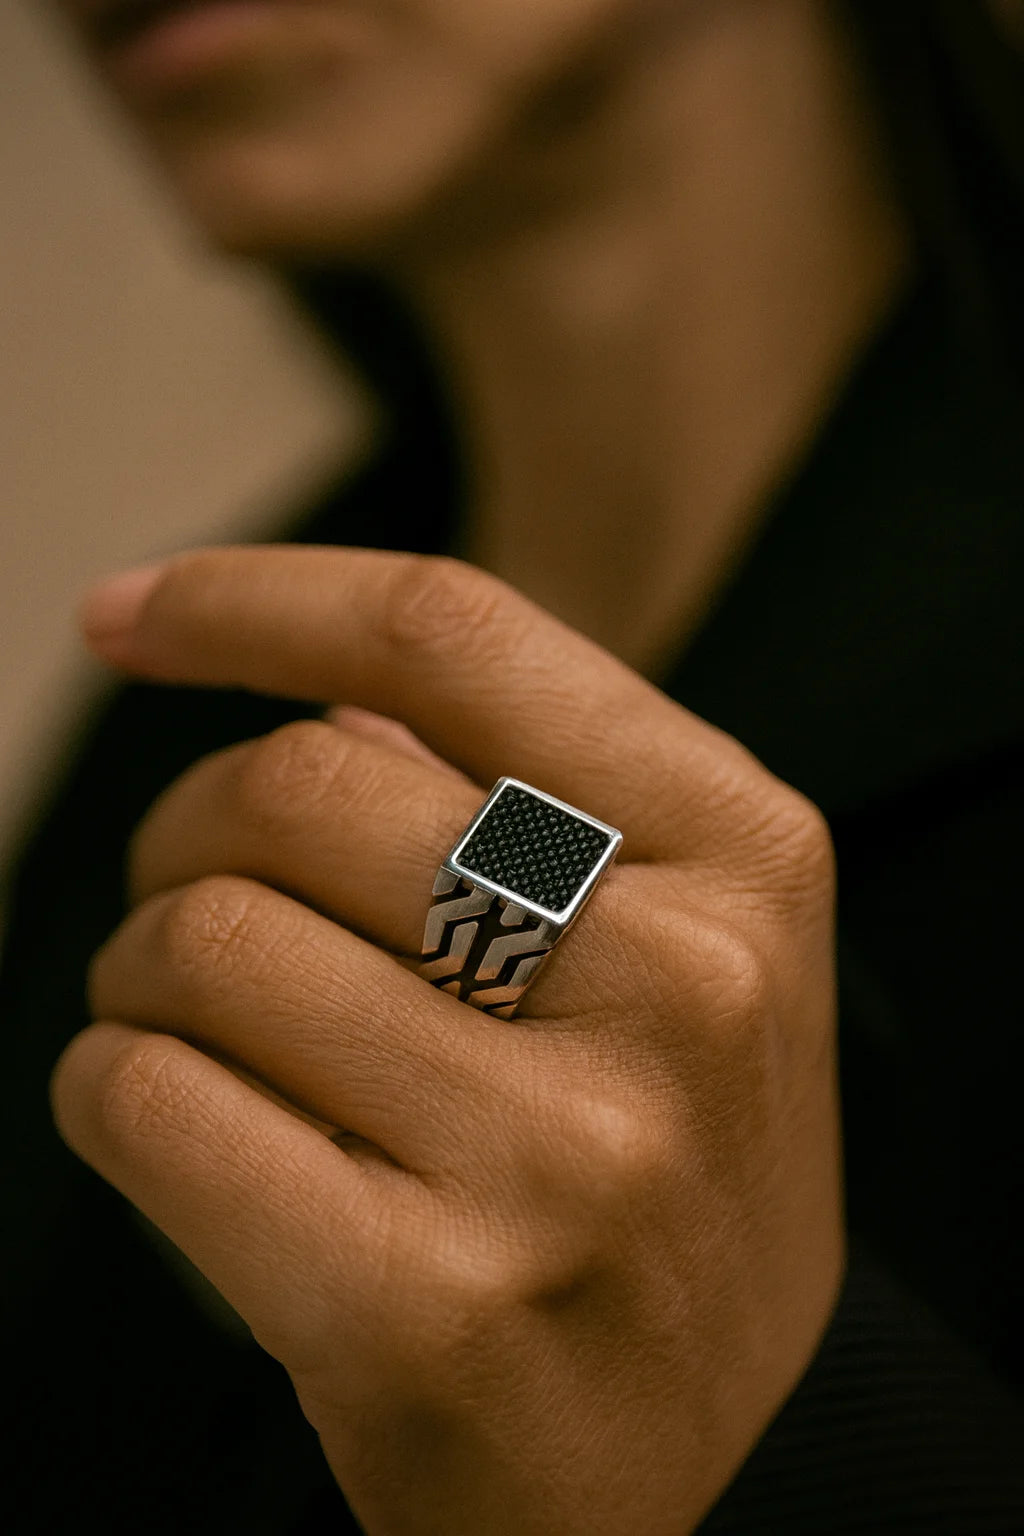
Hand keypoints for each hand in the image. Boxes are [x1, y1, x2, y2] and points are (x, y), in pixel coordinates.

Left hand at [53, 547, 841, 1534]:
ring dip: (140, 969)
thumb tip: (316, 697)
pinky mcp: (428, 1308)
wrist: (729, 1464)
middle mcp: (676, 987)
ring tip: (189, 1026)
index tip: (128, 616)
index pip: (451, 636)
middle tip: (189, 897)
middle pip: (297, 785)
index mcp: (743, 857)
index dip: (257, 597)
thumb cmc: (671, 1173)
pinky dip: (109, 1089)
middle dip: (185, 831)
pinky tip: (166, 1118)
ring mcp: (561, 1157)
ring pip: (205, 942)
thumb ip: (526, 797)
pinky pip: (149, 1102)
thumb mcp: (680, 953)